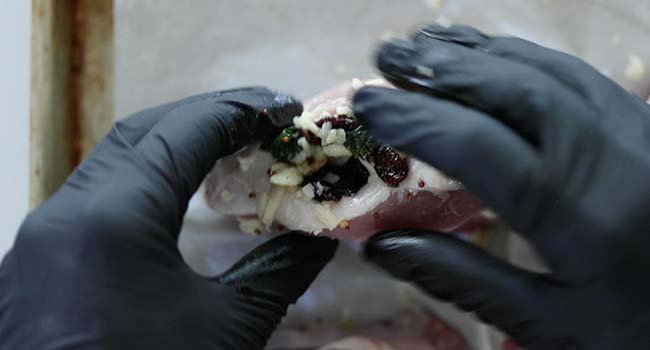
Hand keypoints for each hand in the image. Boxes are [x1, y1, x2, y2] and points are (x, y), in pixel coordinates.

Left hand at [0, 88, 337, 349]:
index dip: (239, 111)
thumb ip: (277, 275)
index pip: (182, 134)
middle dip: (207, 118)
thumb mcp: (225, 332)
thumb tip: (318, 241)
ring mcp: (43, 237)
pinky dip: (144, 179)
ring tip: (228, 149)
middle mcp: (66, 214)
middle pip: (142, 134)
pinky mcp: (39, 261)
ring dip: (174, 146)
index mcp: (114, 220)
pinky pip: (95, 196)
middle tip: (262, 122)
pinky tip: (176, 195)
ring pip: (113, 162)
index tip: (285, 110)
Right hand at [353, 25, 649, 348]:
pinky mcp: (642, 122)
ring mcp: (635, 130)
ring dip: (474, 54)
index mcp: (584, 219)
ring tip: (420, 45)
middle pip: (515, 92)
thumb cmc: (630, 328)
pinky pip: (573, 73)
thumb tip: (379, 246)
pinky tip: (484, 54)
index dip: (418, 121)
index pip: (484, 148)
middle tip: (385, 60)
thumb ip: (462, 279)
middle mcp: (613, 158)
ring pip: (545, 70)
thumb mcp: (545, 323)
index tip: (368, 105)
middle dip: (440, 70)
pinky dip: (518, 56)